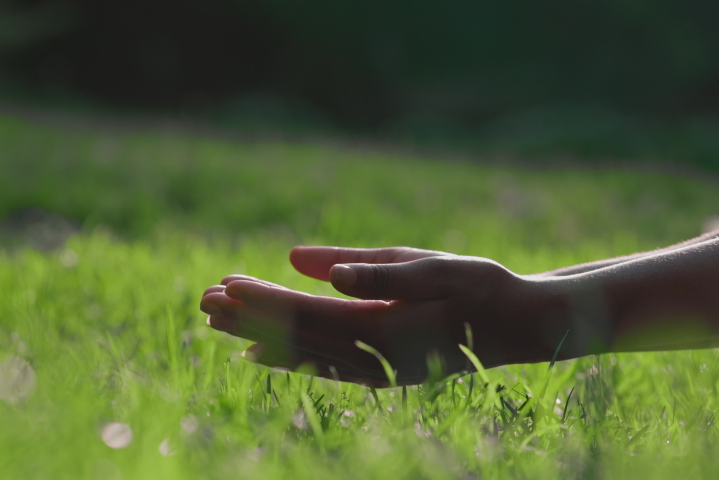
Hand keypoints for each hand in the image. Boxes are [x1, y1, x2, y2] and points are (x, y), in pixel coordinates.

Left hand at [200, 246, 558, 386]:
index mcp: (382, 328)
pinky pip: (319, 367)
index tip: (224, 284)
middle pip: (294, 337)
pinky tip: (256, 354)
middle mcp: (372, 358)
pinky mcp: (377, 371)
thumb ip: (370, 269)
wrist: (517, 328)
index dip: (263, 301)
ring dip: (256, 336)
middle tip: (201, 301)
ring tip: (215, 320)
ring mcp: (374, 370)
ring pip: (300, 353)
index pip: (307, 314)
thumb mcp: (431, 267)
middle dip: (246, 318)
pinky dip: (284, 358)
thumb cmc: (480, 288)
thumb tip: (305, 263)